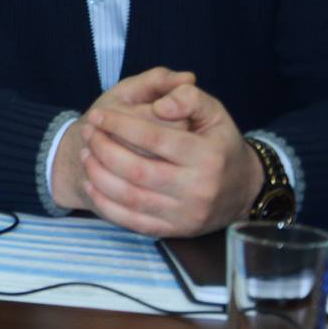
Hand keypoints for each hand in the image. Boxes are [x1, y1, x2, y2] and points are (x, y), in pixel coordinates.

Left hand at [78, 80, 262, 237]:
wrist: (242, 190)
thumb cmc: (220, 144)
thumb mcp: (214, 113)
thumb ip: (189, 98)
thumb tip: (161, 104)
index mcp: (208, 156)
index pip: (155, 138)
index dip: (120, 125)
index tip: (97, 114)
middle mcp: (198, 189)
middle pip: (137, 171)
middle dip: (103, 149)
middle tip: (87, 132)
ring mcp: (185, 214)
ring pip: (131, 198)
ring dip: (99, 175)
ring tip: (85, 154)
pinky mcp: (174, 231)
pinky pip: (132, 221)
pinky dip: (105, 204)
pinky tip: (91, 183)